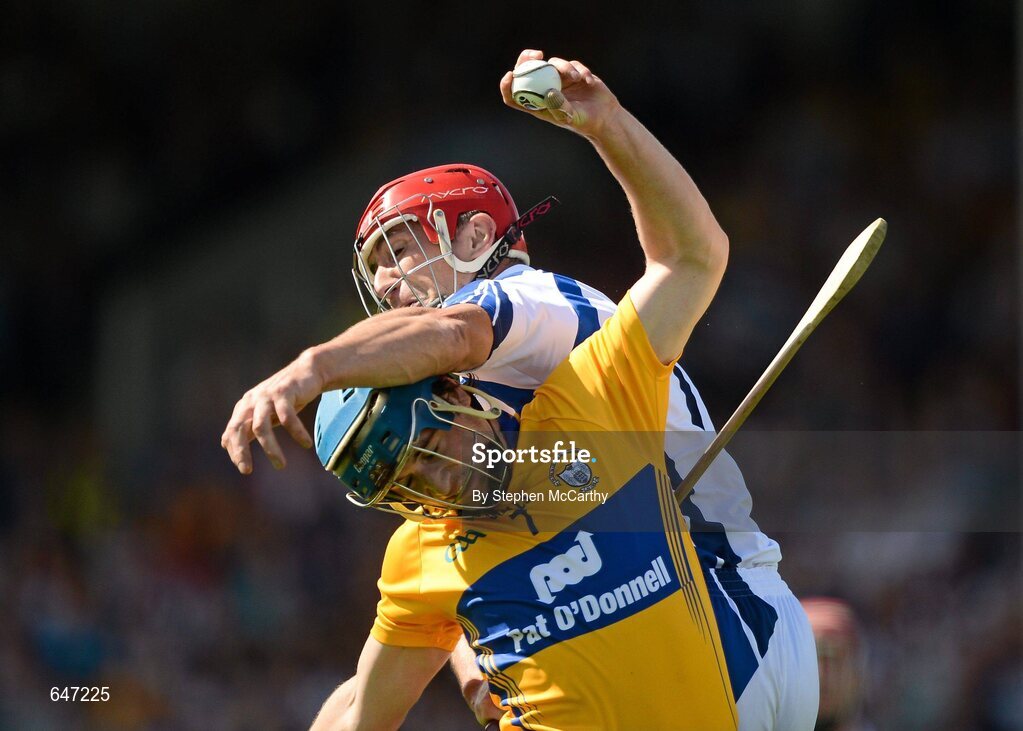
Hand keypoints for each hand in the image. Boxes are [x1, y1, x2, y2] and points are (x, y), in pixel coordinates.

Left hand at [221, 350, 321, 472]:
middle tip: (246, 470)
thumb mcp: (264, 412)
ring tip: (281, 465)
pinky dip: (297, 432)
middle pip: (239, 428)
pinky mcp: (285, 393)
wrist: (307, 372)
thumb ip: (246, 426)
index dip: (235, 450)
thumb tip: (225, 444)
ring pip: (262, 427)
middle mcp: (252, 401)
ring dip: (271, 449)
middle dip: (241, 451)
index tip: (245, 468)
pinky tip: (306, 444)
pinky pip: (288, 417)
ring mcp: (267, 397)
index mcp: (245, 407)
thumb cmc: (285, 397)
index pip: (232, 432)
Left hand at [500, 49, 620, 138]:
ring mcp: (559, 80)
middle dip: (528, 59)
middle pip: (528, 71)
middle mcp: (545, 90)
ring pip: (553, 64)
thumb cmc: (584, 121)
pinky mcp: (573, 73)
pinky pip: (572, 64)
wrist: (605, 117)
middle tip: (537, 54)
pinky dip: (580, 70)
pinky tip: (588, 82)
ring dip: (564, 66)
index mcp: (538, 104)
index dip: (507, 85)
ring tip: (576, 77)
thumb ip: (559, 105)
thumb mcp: (570, 116)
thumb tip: (549, 91)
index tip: (510, 74)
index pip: (514, 95)